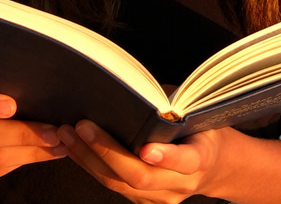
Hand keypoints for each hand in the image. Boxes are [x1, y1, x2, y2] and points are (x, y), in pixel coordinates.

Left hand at [57, 120, 228, 203]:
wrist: (213, 166)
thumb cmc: (199, 127)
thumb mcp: (195, 111)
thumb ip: (170, 104)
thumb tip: (136, 89)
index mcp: (201, 157)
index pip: (185, 160)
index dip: (165, 157)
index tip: (146, 149)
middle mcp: (180, 183)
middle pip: (141, 176)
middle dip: (107, 151)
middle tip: (83, 126)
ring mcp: (162, 198)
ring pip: (121, 184)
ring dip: (89, 159)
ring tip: (67, 134)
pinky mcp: (145, 202)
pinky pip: (114, 186)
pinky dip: (91, 166)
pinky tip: (74, 148)